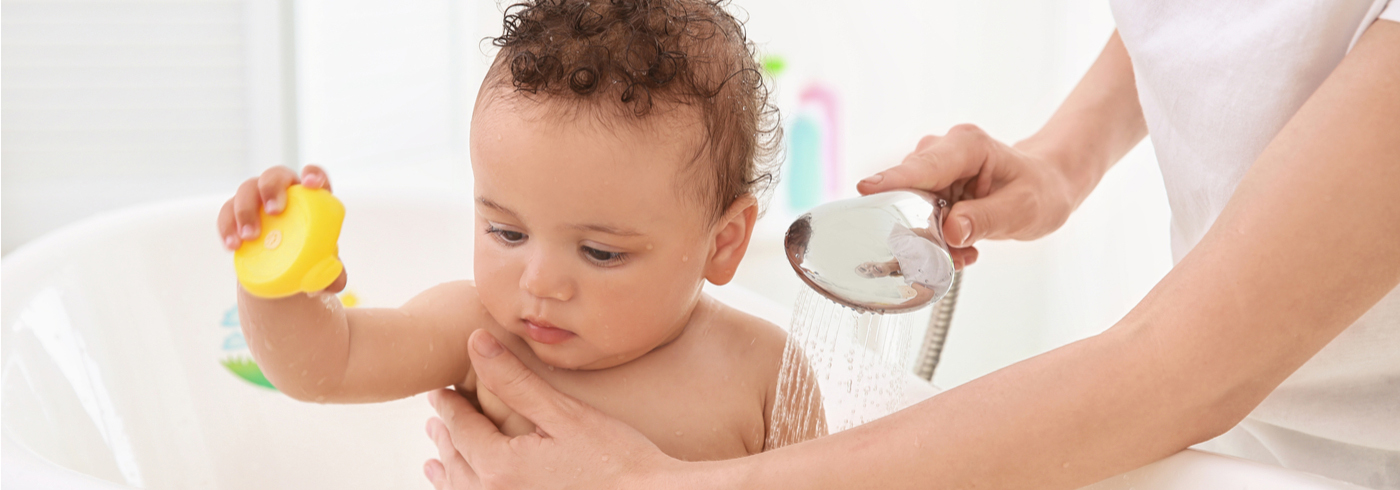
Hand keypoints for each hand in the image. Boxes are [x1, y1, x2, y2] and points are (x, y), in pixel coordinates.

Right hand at [217, 165, 346, 291]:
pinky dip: (227, 227)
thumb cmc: (307, 262)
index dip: (313, 174)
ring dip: (246, 210)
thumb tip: (333, 282)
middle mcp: (283, 192)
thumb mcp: (323, 269)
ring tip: (250, 237)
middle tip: (274, 212)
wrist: (280, 274)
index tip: (311, 184)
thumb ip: (333, 275)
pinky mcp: (236, 214)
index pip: (314, 176)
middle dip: (272, 188)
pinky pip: (227, 212)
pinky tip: (232, 246)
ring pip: (247, 189)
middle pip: (275, 176)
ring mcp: (257, 200)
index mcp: (310, 198)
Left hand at [423, 330, 678, 489]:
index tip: (439, 391)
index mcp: (500, 467)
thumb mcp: (564, 413)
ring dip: (450, 473)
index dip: (448, 407)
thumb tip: (476, 341)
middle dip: (445, 437)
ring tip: (437, 462)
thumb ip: (514, 380)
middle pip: (457, 462)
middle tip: (436, 418)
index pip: (461, 429)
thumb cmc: (616, 459)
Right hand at [857, 124, 1082, 269]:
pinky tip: (962, 244)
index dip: (894, 179)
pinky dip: (935, 237)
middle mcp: (943, 151)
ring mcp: (933, 169)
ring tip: (965, 249)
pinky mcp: (929, 187)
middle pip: (908, 189)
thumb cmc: (1040, 191)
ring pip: (909, 206)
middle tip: (947, 251)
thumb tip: (950, 231)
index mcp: (966, 146)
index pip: (924, 165)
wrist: (1046, 187)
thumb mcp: (1022, 209)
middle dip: (917, 224)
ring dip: (929, 235)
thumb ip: (985, 219)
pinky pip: (917, 215)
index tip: (865, 189)